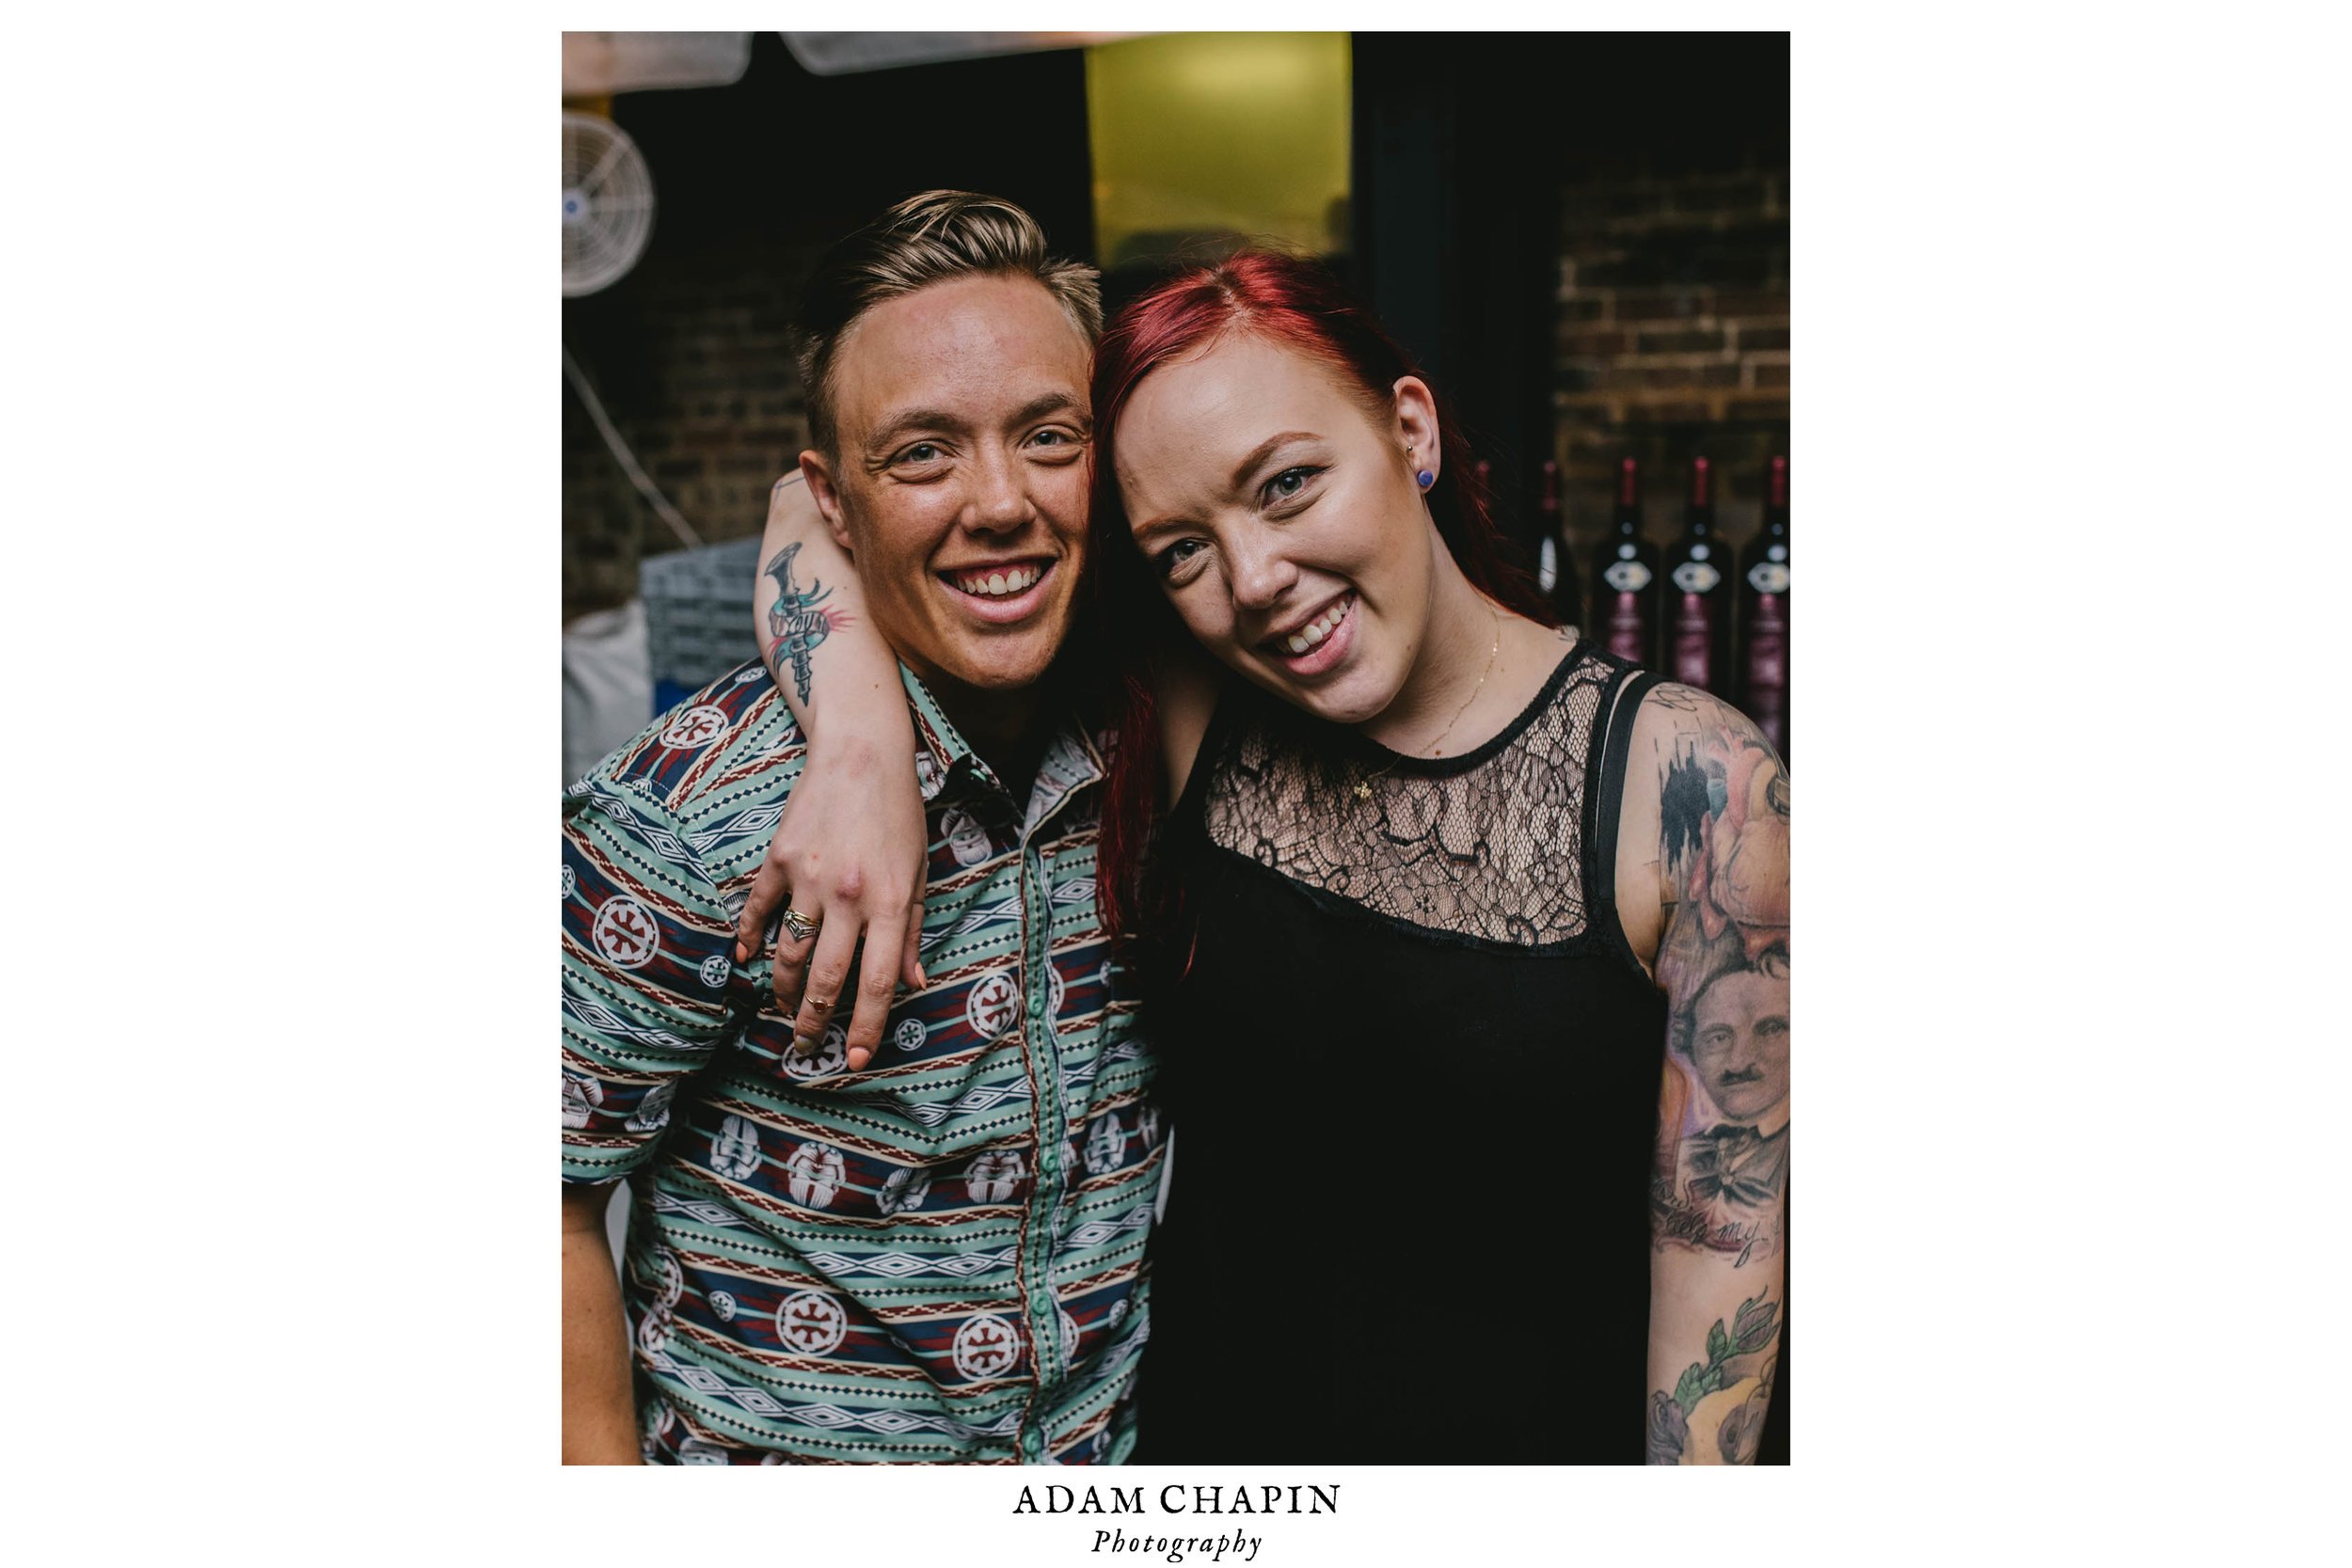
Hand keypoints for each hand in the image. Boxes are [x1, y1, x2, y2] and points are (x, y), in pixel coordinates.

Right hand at [734, 734, 927, 1072]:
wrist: (862, 752)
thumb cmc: (899, 814)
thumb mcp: (917, 872)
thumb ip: (911, 930)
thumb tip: (913, 983)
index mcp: (889, 902)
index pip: (878, 981)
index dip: (868, 1026)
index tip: (858, 1059)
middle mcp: (847, 895)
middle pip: (825, 977)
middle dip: (815, 1022)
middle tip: (808, 1046)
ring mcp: (808, 877)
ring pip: (788, 952)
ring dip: (784, 990)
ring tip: (785, 1009)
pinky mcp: (779, 858)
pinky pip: (758, 910)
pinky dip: (750, 938)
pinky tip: (748, 959)